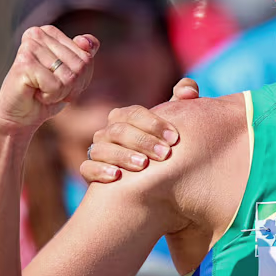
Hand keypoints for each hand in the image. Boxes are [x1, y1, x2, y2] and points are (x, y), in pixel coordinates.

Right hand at [0, 26, 97, 136]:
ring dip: (61, 92)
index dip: (81, 76)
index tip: (60, 80)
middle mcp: (37, 34)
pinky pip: (57, 86)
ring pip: (70, 77)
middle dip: (72, 86)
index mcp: (49, 31)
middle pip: (81, 65)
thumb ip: (85, 53)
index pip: (87, 55)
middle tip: (51, 88)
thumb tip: (86, 41)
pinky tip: (36, 93)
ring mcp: (29, 47)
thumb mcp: (73, 73)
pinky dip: (51, 96)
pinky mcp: (24, 64)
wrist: (20, 115)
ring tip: (42, 90)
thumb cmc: (47, 92)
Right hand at [79, 78, 198, 183]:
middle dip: (143, 141)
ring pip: (101, 149)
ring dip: (122, 156)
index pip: (133, 113)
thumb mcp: (174, 127)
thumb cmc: (164, 148)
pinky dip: (99, 170)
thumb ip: (184, 104)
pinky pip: (87, 168)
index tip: (175, 138)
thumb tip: (189, 92)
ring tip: (143, 165)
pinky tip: (117, 176)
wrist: (154, 183)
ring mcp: (98, 152)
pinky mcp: (90, 172)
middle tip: (165, 154)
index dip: (153, 123)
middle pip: (118, 131)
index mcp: (125, 118)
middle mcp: (108, 133)